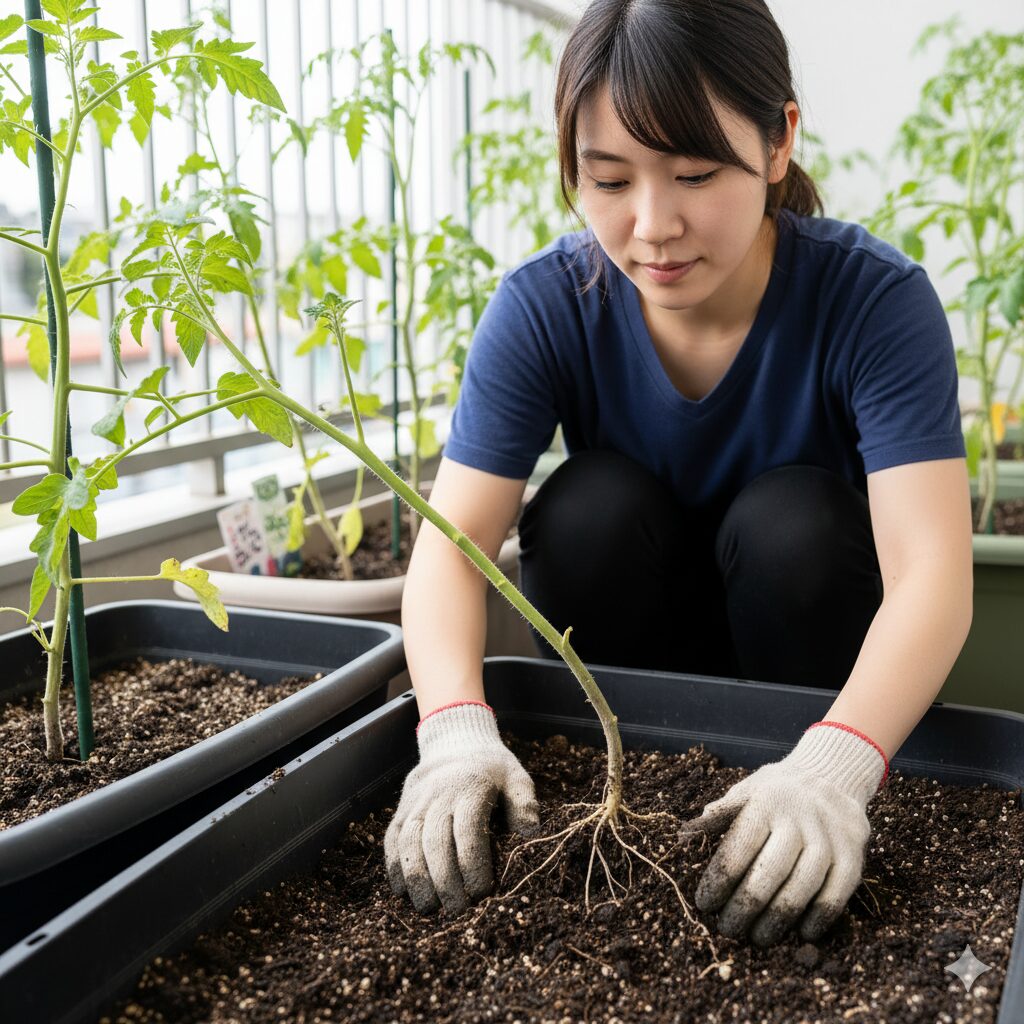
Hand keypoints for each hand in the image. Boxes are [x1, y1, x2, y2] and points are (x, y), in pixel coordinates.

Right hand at [384, 700, 539, 913]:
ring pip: (409, 842)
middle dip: (444, 880)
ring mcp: (416, 802)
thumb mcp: (515, 776)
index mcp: (471, 788)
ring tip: (428, 908)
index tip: (481, 893)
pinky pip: (392, 839)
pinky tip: (402, 891)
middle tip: (456, 910)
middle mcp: (439, 795)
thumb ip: (524, 802)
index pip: (468, 830)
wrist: (455, 741)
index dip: (472, 865)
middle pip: (435, 841)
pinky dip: (394, 866)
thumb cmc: (491, 768)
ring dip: (416, 878)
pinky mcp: (401, 809)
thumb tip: (532, 832)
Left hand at [679, 721, 887, 946]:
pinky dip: (819, 917)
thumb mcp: (746, 791)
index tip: (705, 904)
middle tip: (728, 930)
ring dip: (778, 919)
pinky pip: (836, 894)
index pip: (738, 849)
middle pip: (769, 873)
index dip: (719, 881)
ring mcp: (829, 838)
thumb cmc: (777, 791)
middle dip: (745, 907)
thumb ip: (720, 814)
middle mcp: (799, 819)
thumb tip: (684, 835)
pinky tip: (802, 932)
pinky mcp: (853, 855)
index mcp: (765, 802)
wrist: (831, 775)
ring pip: (802, 888)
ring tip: (759, 938)